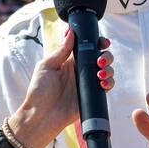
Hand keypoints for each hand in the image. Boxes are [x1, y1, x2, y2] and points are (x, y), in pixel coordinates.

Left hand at [10, 30, 112, 147]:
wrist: (41, 115)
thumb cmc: (39, 91)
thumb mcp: (47, 66)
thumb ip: (61, 50)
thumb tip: (70, 32)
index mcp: (70, 61)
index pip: (88, 48)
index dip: (98, 43)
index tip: (103, 42)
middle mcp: (81, 71)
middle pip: (101, 58)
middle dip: (106, 56)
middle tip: (100, 61)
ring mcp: (88, 84)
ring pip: (107, 71)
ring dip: (109, 69)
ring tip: (100, 73)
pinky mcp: (92, 96)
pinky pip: (106, 87)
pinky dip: (109, 83)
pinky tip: (102, 83)